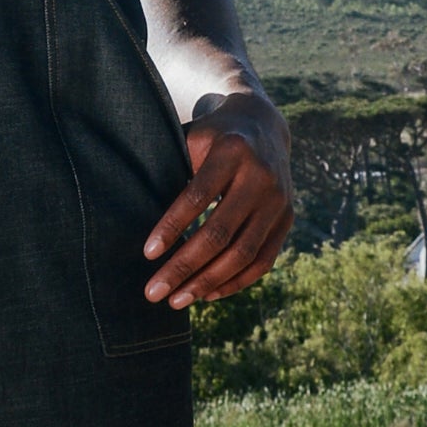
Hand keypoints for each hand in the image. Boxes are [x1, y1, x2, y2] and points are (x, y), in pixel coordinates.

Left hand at [144, 94, 293, 305]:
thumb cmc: (211, 138)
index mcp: (232, 151)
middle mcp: (261, 177)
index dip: (172, 226)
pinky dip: (234, 282)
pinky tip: (206, 294)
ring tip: (175, 301)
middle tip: (152, 292)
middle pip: (220, 233)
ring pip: (242, 254)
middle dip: (183, 266)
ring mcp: (279, 201)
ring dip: (206, 282)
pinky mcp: (286, 220)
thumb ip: (171, 170)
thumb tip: (139, 218)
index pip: (197, 196)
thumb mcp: (191, 140)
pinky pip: (262, 261)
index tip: (147, 254)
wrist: (261, 126)